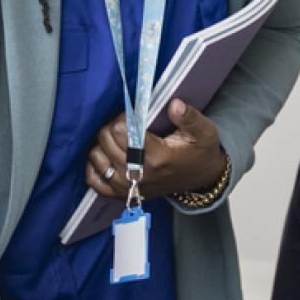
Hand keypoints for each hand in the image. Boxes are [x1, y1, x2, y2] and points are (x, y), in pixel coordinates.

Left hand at [83, 99, 225, 201]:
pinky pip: (94, 181)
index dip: (124, 118)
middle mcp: (138, 174)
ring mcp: (128, 187)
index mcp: (156, 157)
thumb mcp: (204, 132)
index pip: (120, 132)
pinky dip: (95, 167)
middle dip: (112, 128)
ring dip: (102, 145)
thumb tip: (174, 105)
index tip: (134, 116)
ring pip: (96, 157)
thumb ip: (190, 117)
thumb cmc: (200, 152)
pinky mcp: (122, 194)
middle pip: (106, 141)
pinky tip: (106, 156)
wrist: (202, 177)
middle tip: (126, 125)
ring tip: (117, 140)